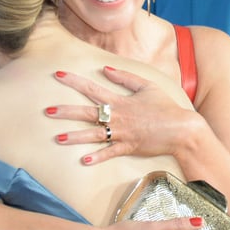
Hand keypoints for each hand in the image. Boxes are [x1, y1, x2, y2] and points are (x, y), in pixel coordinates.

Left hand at [48, 67, 201, 164]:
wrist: (181, 129)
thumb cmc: (165, 107)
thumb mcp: (147, 86)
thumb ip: (126, 77)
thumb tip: (106, 69)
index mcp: (120, 101)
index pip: (92, 88)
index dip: (74, 81)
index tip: (58, 74)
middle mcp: (118, 116)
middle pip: (87, 113)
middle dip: (66, 111)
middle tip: (48, 111)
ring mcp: (122, 133)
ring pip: (94, 134)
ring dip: (75, 137)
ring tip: (58, 138)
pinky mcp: (129, 147)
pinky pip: (110, 152)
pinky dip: (98, 157)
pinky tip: (84, 160)